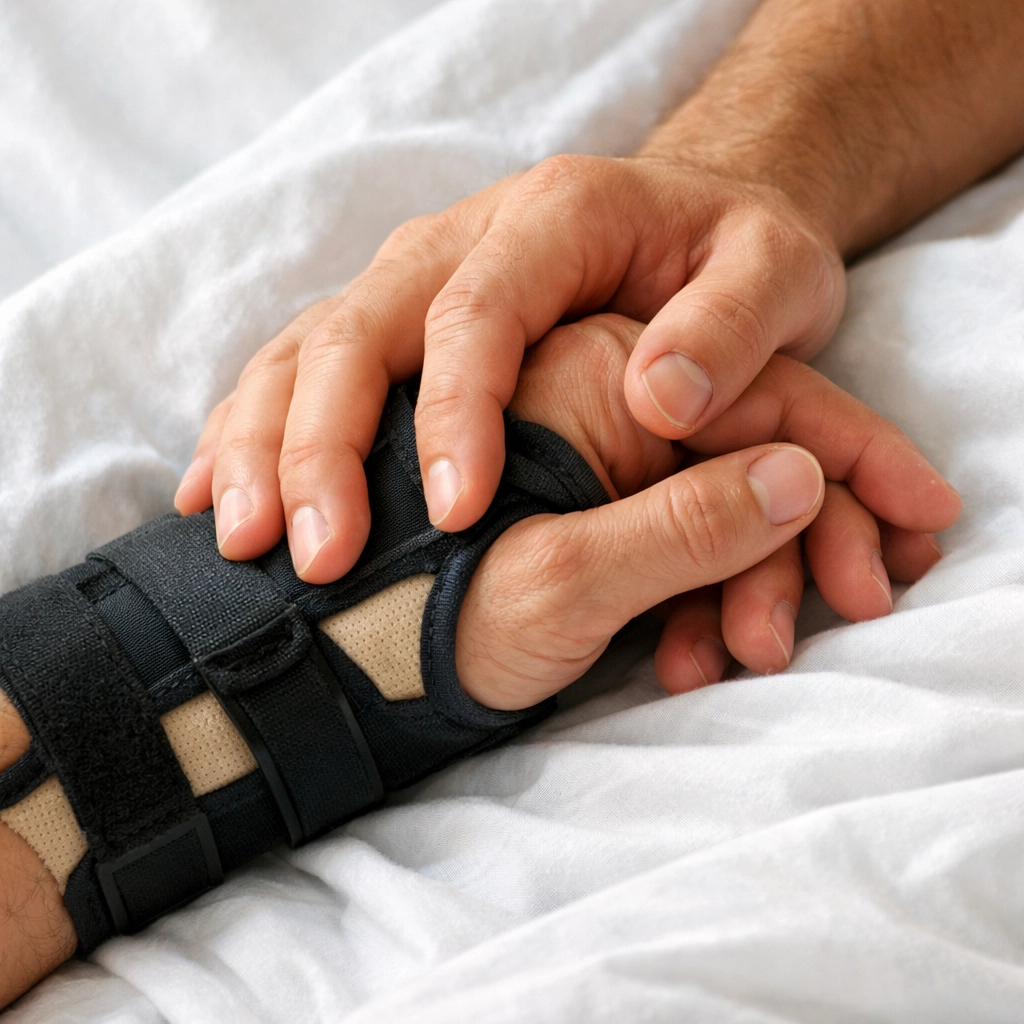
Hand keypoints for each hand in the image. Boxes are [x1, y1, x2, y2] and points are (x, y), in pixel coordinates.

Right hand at [177, 0, 1023, 588]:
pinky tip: (217, 502)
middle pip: (361, 330)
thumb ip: (730, 332)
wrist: (698, 219)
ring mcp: (412, 283)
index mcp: (554, 219)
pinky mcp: (388, 324)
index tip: (456, 511)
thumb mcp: (776, 279)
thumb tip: (659, 399)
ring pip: (305, 349)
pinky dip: (250, 434)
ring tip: (240, 544)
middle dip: (325, 445)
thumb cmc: (740, 263)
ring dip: (263, 447)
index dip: (457, 412)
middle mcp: (462, 242)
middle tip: (317, 556)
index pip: (479, 314)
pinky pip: (293, 369)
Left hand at [456, 314, 960, 708]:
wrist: (344, 676)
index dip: (848, 460)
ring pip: (704, 503)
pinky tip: (700, 648)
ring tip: (754, 653)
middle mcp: (587, 393)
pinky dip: (696, 595)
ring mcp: (581, 451)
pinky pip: (662, 539)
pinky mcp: (573, 506)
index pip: (756, 400)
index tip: (920, 519)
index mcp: (584, 375)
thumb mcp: (559, 580)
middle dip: (806, 532)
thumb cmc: (424, 622)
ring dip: (749, 581)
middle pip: (740, 450)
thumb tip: (799, 481)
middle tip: (869, 597)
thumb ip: (680, 529)